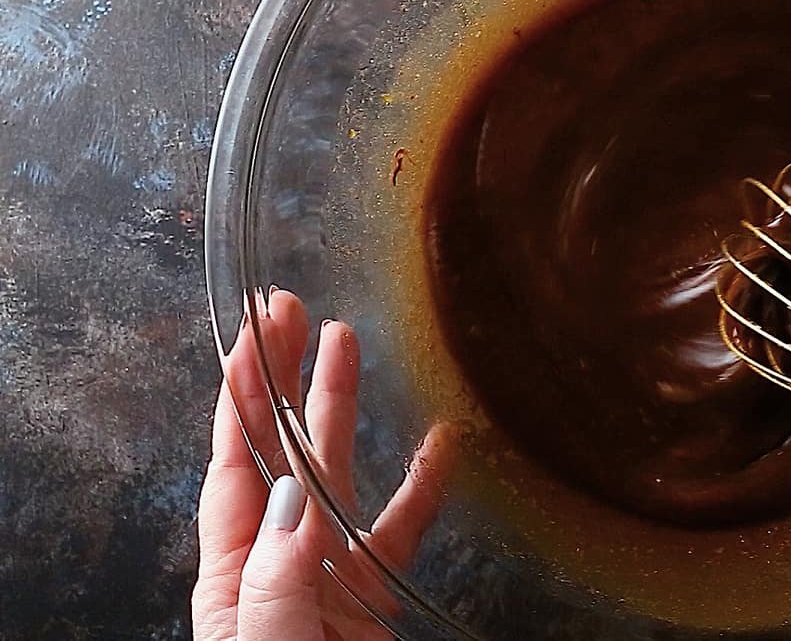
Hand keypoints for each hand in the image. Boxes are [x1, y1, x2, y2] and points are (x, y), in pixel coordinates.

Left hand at [192, 290, 456, 639]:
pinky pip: (400, 531)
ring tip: (350, 345)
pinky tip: (439, 447)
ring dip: (343, 410)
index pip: (236, 462)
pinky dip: (421, 487)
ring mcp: (325, 572)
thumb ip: (277, 577)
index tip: (252, 337)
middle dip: (284, 378)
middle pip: (280, 448)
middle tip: (293, 312)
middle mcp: (276, 557)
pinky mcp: (371, 595)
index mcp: (233, 568)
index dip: (241, 397)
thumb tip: (294, 498)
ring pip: (338, 473)